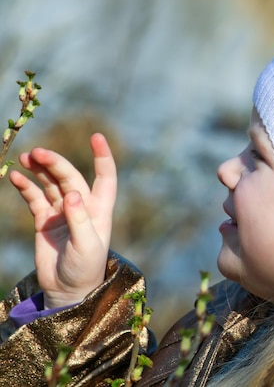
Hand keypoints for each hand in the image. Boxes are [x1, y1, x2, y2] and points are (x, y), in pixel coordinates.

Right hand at [9, 133, 116, 308]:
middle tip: (36, 153)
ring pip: (51, 183)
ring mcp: (63, 211)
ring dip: (40, 169)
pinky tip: (16, 177)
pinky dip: (26, 186)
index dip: (102, 156)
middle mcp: (82, 206)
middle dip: (55, 163)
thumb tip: (72, 194)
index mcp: (100, 209)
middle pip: (70, 177)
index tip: (96, 136)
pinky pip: (35, 198)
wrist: (69, 290)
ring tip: (26, 158)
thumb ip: (80, 220)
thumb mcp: (86, 246)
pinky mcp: (45, 220)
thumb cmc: (85, 269)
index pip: (105, 176)